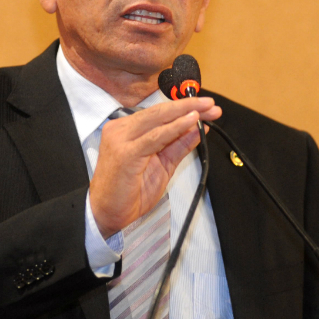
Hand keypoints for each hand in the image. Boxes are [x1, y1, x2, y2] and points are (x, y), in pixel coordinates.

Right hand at [89, 97, 221, 237]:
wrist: (107, 214)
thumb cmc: (130, 192)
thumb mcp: (163, 165)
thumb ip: (178, 145)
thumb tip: (198, 129)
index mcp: (126, 129)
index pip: (160, 113)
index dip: (185, 108)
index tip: (207, 107)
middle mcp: (120, 129)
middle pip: (160, 112)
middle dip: (189, 106)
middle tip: (211, 104)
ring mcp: (121, 139)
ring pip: (158, 119)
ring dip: (185, 113)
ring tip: (207, 110)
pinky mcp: (125, 152)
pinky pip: (155, 137)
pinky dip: (174, 128)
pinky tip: (190, 121)